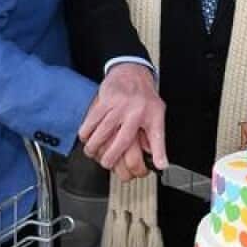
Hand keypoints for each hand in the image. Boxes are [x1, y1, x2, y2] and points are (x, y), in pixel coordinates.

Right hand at [79, 63, 166, 178]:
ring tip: (93, 153)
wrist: (132, 73)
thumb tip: (161, 164)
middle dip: (108, 158)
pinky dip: (85, 133)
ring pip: (99, 133)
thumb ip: (158, 143)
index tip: (130, 173)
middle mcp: (128, 112)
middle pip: (114, 142)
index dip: (131, 163)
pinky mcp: (101, 101)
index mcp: (142, 117)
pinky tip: (86, 138)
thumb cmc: (145, 98)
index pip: (137, 145)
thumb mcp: (158, 119)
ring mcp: (113, 106)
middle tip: (106, 163)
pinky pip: (89, 121)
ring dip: (93, 147)